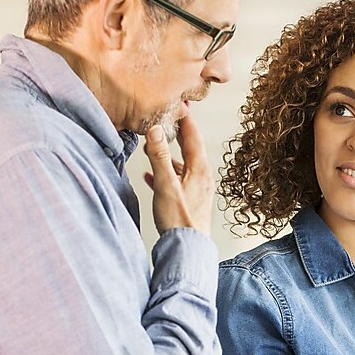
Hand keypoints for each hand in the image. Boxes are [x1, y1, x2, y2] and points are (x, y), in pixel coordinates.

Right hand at [143, 115, 213, 234]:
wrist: (188, 249)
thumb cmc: (179, 220)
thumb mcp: (165, 184)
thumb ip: (159, 156)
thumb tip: (156, 129)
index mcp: (199, 169)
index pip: (193, 136)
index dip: (185, 119)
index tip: (179, 105)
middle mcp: (202, 177)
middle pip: (190, 148)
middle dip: (177, 134)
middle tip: (167, 120)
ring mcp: (197, 189)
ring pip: (183, 164)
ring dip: (169, 154)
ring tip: (154, 146)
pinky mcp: (190, 200)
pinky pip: (178, 180)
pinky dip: (166, 173)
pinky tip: (152, 175)